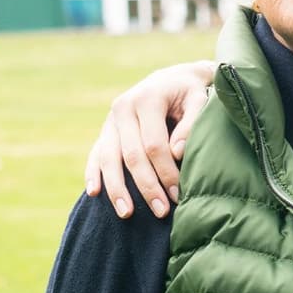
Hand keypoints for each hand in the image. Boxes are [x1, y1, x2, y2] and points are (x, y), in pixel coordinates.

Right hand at [84, 60, 217, 218]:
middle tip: (161, 211)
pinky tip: (94, 193)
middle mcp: (124, 107)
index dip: (165, 172)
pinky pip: (95, 153)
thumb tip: (176, 153)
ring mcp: (111, 119)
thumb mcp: (199, 100)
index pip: (154, 144)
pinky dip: (93, 173)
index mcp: (147, 98)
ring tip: (127, 213)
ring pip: (109, 158)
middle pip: (131, 155)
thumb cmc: (190, 93)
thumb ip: (191, 124)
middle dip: (146, 186)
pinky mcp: (106, 129)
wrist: (172, 79)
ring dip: (117, 188)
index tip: (178, 194)